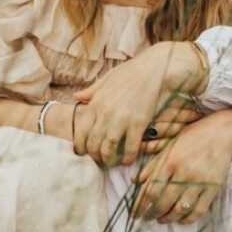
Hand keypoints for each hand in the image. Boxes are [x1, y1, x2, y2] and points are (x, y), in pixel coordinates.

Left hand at [73, 42, 203, 166]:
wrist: (154, 68)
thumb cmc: (131, 72)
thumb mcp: (106, 79)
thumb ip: (91, 91)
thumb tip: (76, 96)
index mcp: (96, 103)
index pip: (81, 132)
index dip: (81, 146)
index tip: (84, 152)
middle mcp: (105, 113)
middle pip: (93, 144)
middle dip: (95, 156)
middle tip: (99, 160)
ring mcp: (122, 119)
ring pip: (109, 149)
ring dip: (109, 160)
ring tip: (112, 162)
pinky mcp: (139, 123)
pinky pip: (131, 147)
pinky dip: (129, 157)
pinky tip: (129, 160)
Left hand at [132, 113, 231, 224]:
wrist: (222, 133)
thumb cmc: (192, 138)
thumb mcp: (169, 146)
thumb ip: (152, 165)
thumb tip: (135, 181)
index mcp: (170, 162)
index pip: (151, 190)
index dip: (140, 206)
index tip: (135, 214)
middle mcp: (184, 173)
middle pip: (163, 203)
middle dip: (151, 214)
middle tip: (146, 218)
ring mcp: (200, 182)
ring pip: (180, 210)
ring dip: (168, 218)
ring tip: (161, 219)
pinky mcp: (213, 188)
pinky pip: (199, 210)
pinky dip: (188, 219)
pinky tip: (181, 219)